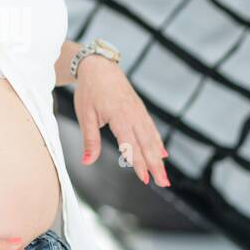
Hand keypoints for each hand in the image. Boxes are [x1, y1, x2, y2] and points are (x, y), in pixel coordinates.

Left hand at [74, 56, 169, 186]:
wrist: (99, 66)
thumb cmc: (90, 90)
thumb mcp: (85, 115)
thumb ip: (89, 140)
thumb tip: (87, 161)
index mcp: (119, 116)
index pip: (131, 145)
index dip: (138, 163)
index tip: (144, 179)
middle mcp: (133, 115)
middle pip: (147, 144)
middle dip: (156, 165)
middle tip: (163, 183)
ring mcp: (139, 112)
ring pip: (152, 138)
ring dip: (159, 158)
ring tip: (164, 175)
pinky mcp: (140, 110)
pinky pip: (151, 129)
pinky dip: (158, 143)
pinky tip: (163, 154)